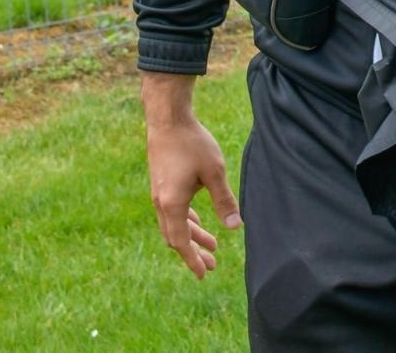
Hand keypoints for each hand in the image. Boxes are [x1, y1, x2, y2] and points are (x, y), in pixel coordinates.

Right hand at [143, 75, 240, 279]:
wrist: (168, 120)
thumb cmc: (192, 144)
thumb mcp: (214, 172)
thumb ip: (224, 200)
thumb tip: (236, 226)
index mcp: (172, 204)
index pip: (181, 242)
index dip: (192, 259)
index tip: (204, 274)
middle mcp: (161, 203)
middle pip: (176, 237)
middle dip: (194, 252)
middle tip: (212, 267)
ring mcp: (159, 194)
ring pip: (175, 224)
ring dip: (192, 236)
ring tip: (212, 246)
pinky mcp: (161, 184)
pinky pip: (173, 211)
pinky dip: (186, 221)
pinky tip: (197, 221)